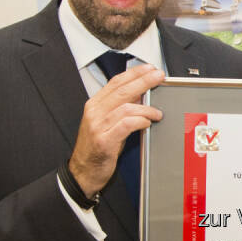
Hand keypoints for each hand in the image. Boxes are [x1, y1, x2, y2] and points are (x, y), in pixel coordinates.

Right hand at [69, 64, 164, 197]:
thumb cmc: (97, 148)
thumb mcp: (107, 123)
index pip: (115, 82)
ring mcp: (98, 126)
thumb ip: (121, 108)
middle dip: (143, 81)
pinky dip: (140, 121)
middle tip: (159, 77)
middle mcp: (95, 112)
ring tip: (157, 113)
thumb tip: (141, 95)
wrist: (82, 172)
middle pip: (122, 90)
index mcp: (95, 105)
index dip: (134, 73)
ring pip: (125, 107)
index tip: (149, 69)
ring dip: (145, 108)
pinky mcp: (104, 140)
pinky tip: (147, 123)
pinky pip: (125, 125)